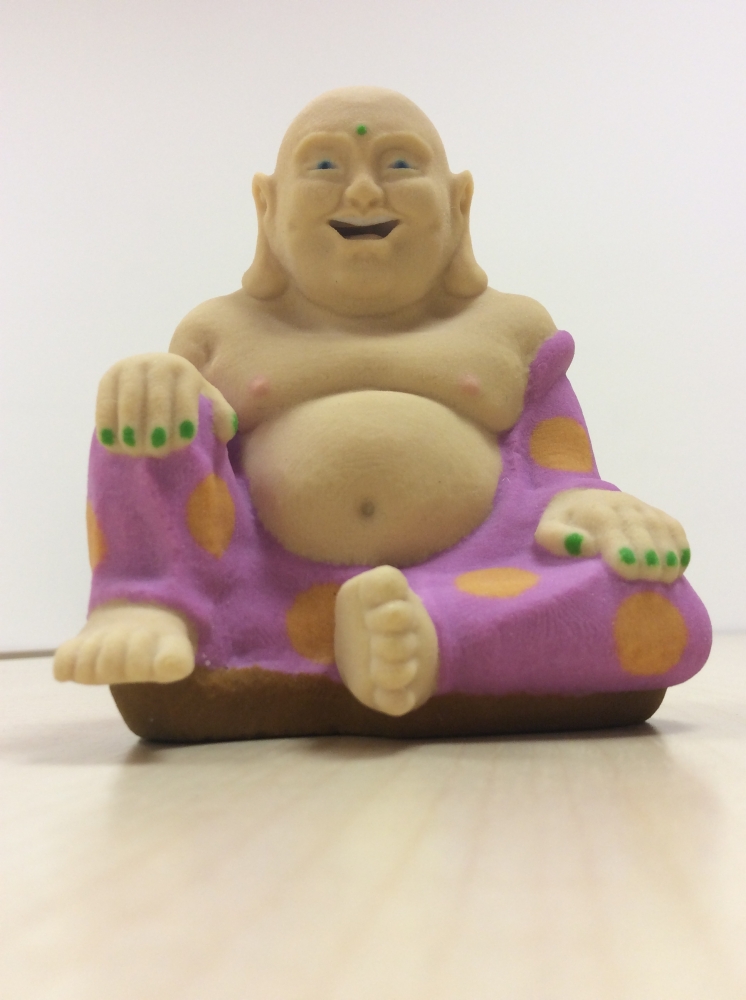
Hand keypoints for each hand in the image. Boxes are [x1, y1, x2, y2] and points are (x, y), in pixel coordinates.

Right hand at [95, 353, 236, 456]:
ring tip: (134, 450)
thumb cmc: (183, 397)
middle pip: (156, 399)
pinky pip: (105, 402)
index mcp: (184, 369)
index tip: (182, 444)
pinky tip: (111, 444)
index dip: (184, 419)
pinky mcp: (107, 377)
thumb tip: (225, 432)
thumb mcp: (205, 401)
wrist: (150, 378)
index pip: (184, 396)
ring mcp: (129, 368)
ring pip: (129, 399)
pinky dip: (107, 424)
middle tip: (157, 451)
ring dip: (131, 428)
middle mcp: (156, 363)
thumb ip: (219, 415)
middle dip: (157, 427)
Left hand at [535, 488, 690, 582]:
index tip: (628, 571)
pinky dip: (680, 545)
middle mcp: (621, 504)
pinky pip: (673, 526)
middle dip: (647, 553)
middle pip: (641, 527)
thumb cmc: (563, 525)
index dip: (623, 548)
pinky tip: (679, 566)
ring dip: (667, 552)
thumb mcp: (547, 530)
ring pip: (661, 526)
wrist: (577, 500)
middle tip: (648, 578)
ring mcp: (641, 507)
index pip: (611, 525)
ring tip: (666, 577)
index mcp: (593, 508)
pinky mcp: (655, 514)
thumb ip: (557, 538)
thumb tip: (584, 545)